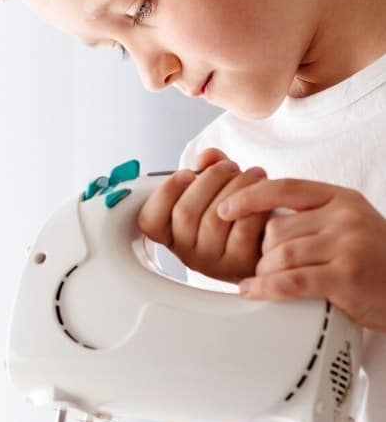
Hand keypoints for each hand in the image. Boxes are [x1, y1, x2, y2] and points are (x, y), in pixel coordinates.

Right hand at [137, 148, 269, 282]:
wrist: (271, 248)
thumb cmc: (241, 217)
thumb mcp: (220, 190)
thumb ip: (209, 168)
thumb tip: (206, 158)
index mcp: (175, 235)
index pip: (149, 220)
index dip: (164, 194)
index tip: (185, 173)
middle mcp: (188, 253)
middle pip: (184, 213)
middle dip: (209, 179)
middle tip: (228, 166)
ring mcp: (212, 262)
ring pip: (214, 219)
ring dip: (236, 186)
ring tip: (252, 174)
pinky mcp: (240, 263)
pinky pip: (241, 229)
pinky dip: (253, 205)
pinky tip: (262, 193)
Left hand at [216, 176, 385, 331]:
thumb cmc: (374, 259)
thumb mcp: (348, 224)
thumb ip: (312, 216)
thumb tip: (258, 216)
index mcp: (341, 198)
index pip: (285, 188)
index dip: (250, 197)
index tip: (225, 209)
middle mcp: (345, 217)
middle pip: (277, 228)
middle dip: (260, 251)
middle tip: (259, 266)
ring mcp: (347, 246)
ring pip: (280, 254)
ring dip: (263, 272)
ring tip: (262, 281)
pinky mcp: (346, 276)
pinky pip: (291, 280)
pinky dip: (265, 288)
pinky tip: (252, 291)